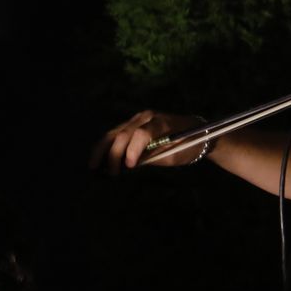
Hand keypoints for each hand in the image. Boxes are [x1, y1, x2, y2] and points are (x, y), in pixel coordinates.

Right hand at [91, 110, 207, 173]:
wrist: (197, 131)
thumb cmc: (189, 144)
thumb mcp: (175, 155)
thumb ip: (153, 158)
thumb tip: (130, 165)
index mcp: (161, 123)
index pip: (142, 134)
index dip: (133, 150)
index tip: (129, 167)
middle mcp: (147, 117)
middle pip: (123, 133)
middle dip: (113, 154)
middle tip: (110, 173)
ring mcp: (138, 118)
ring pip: (114, 132)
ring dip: (102, 149)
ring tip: (93, 165)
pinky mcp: (133, 123)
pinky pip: (116, 133)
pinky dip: (106, 145)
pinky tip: (98, 158)